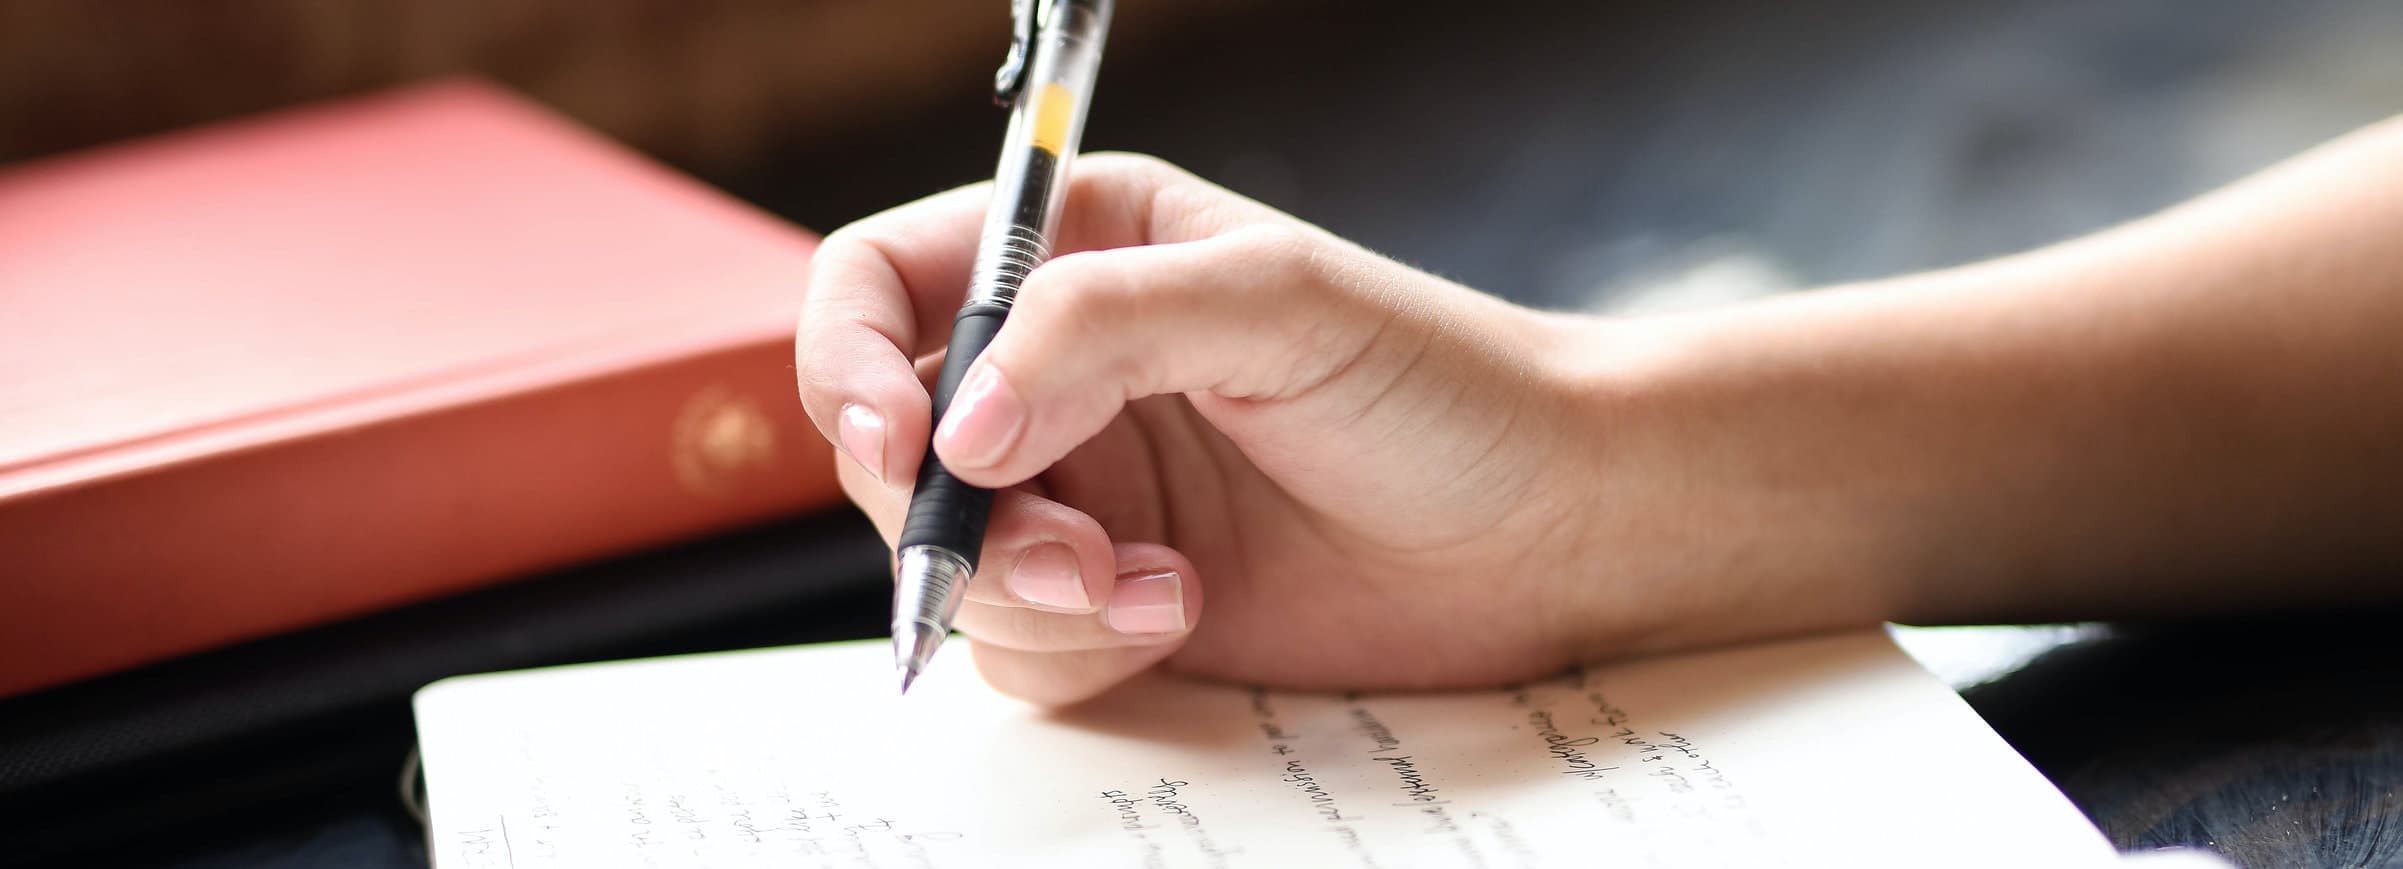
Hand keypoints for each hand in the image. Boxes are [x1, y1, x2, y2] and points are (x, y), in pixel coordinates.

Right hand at [799, 155, 1666, 703]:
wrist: (1548, 528)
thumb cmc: (1440, 384)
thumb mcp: (1276, 304)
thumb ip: (1101, 329)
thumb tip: (956, 427)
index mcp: (1079, 252)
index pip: (879, 285)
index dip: (848, 362)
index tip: (901, 440)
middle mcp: (1057, 372)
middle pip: (890, 445)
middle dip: (955, 517)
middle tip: (1066, 551)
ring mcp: (1080, 492)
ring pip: (944, 562)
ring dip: (1026, 593)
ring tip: (1152, 586)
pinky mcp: (1111, 601)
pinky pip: (1015, 647)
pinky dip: (1079, 648)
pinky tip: (1183, 613)